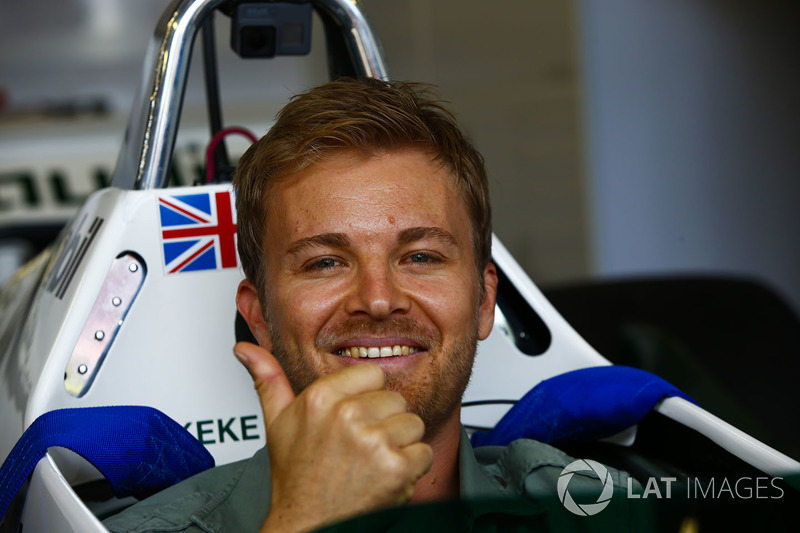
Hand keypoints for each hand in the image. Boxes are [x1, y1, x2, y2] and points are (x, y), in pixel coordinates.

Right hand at [233, 342, 433, 532]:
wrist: (308, 526)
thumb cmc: (296, 478)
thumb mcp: (277, 424)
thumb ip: (268, 379)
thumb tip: (246, 349)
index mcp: (322, 397)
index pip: (373, 374)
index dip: (367, 399)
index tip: (354, 420)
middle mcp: (348, 415)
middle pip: (395, 400)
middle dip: (384, 423)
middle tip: (360, 448)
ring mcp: (373, 441)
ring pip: (413, 424)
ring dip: (400, 446)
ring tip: (372, 463)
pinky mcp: (397, 466)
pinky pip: (423, 451)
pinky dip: (412, 468)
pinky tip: (386, 477)